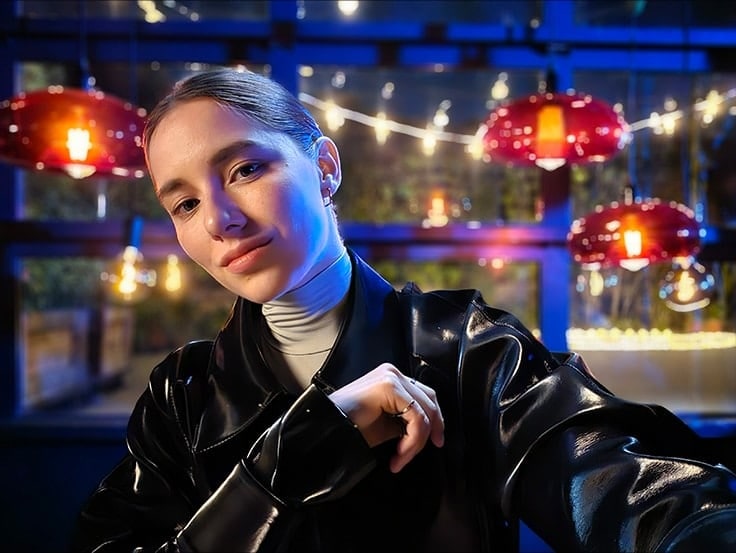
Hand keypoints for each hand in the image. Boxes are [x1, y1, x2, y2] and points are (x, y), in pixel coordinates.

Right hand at [328, 363, 444, 472]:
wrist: (326, 430)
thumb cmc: (349, 428)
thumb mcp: (387, 424)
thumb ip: (406, 420)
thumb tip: (427, 430)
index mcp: (391, 378)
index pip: (425, 396)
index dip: (434, 422)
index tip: (434, 443)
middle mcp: (392, 372)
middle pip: (430, 401)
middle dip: (428, 433)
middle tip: (413, 454)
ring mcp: (391, 377)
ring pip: (425, 412)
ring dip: (416, 442)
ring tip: (399, 458)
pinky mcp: (389, 386)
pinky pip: (416, 417)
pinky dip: (412, 441)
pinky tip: (398, 454)